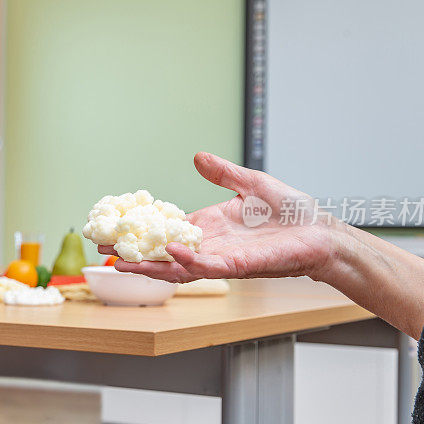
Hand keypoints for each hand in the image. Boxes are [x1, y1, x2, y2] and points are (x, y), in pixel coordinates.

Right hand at [99, 152, 345, 282]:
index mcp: (209, 228)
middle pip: (162, 254)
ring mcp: (222, 259)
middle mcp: (210, 247)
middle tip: (102, 249)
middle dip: (132, 253)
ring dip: (148, 265)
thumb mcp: (251, 184)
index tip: (114, 226)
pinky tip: (169, 252)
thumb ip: (223, 174)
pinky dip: (186, 261)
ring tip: (120, 261)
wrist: (322, 232)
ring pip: (177, 267)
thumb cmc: (292, 213)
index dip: (141, 231)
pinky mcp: (239, 267)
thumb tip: (196, 156)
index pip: (166, 232)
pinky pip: (207, 267)